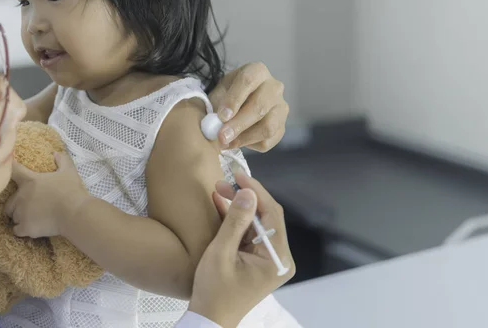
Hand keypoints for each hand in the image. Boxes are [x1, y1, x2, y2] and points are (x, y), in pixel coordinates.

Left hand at [5, 152, 88, 237]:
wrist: (74, 213)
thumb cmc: (71, 190)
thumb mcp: (69, 172)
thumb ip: (62, 161)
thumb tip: (56, 153)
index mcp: (30, 181)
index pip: (13, 170)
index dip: (9, 169)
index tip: (6, 168)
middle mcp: (21, 197)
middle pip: (9, 202)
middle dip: (16, 204)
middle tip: (28, 206)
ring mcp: (22, 213)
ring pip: (13, 216)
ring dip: (19, 217)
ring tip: (31, 218)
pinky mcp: (25, 227)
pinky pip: (17, 230)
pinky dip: (22, 230)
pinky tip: (31, 228)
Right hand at [188, 172, 294, 327]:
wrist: (209, 320)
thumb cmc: (214, 292)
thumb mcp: (221, 253)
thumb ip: (236, 221)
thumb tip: (247, 192)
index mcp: (277, 259)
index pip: (272, 214)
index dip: (256, 191)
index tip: (239, 174)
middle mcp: (278, 258)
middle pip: (266, 216)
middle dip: (245, 197)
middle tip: (224, 182)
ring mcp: (268, 259)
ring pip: (257, 222)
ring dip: (239, 206)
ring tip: (219, 190)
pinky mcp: (257, 260)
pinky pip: (249, 233)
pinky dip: (236, 220)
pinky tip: (221, 204)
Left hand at [209, 62, 288, 151]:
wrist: (239, 105)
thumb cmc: (228, 96)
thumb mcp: (219, 93)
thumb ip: (215, 105)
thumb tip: (213, 125)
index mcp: (257, 71)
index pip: (248, 81)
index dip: (234, 100)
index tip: (221, 116)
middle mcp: (274, 87)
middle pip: (260, 106)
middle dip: (239, 124)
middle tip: (221, 137)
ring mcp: (281, 108)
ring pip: (268, 126)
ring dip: (245, 138)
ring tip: (227, 143)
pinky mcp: (282, 127)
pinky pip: (268, 141)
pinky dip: (250, 145)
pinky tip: (236, 142)